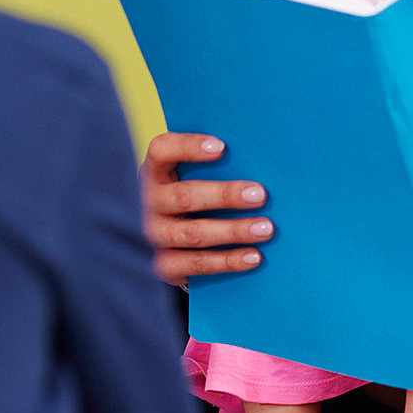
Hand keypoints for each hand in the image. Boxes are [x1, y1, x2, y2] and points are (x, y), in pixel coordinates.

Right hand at [140, 132, 273, 285]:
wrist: (168, 242)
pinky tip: (253, 256)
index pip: (161, 151)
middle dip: (225, 195)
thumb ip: (210, 168)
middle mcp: (147, 203)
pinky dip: (227, 261)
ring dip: (233, 231)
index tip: (221, 148)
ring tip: (265, 228)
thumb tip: (255, 161)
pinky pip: (197, 264)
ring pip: (193, 234)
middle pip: (184, 196)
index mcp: (153, 172)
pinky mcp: (163, 265)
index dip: (187, 147)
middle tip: (260, 195)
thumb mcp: (186, 177)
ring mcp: (153, 236)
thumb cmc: (188, 196)